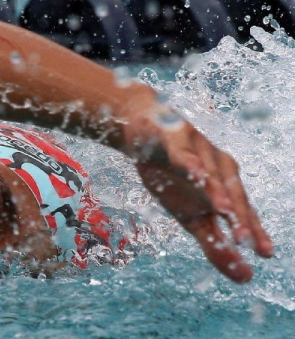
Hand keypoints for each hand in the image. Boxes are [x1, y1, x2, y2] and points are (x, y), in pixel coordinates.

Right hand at [123, 104, 272, 282]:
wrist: (143, 130)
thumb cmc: (169, 174)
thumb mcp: (189, 215)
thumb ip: (214, 243)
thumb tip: (242, 277)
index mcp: (223, 191)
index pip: (243, 213)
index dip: (254, 232)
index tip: (264, 255)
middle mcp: (218, 170)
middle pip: (231, 195)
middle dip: (239, 217)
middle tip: (245, 241)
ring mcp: (198, 154)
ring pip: (210, 175)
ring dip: (217, 192)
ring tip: (225, 211)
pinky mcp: (174, 142)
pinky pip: (182, 155)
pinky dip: (190, 165)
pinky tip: (196, 175)